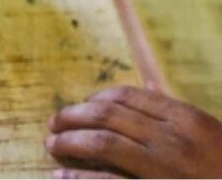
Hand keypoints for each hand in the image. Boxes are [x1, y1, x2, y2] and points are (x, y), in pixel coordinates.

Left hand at [45, 85, 221, 177]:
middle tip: (54, 122)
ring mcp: (163, 167)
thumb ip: (174, 112)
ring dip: (70, 141)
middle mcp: (172, 139)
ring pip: (103, 143)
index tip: (80, 105)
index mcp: (184, 118)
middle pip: (107, 116)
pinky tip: (61, 174)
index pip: (126, 97)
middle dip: (73, 116)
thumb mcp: (207, 133)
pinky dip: (80, 177)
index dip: (95, 98)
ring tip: (52, 143)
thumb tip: (149, 87)